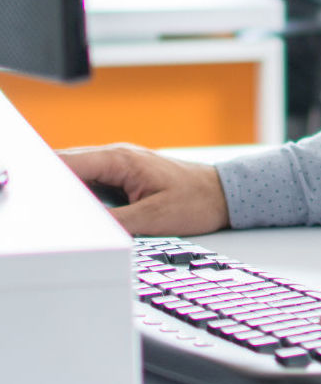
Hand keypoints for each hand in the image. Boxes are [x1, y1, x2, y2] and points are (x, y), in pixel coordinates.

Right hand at [58, 143, 230, 236]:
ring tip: (61, 215)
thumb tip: (81, 227)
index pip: (68, 163)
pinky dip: (82, 195)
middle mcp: (118, 156)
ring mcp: (121, 165)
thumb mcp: (153, 219)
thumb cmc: (197, 202)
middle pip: (68, 166)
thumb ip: (112, 221)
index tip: (31, 196)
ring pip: (79, 175)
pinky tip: (80, 213)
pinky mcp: (126, 175)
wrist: (226, 194)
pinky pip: (93, 182)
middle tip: (42, 212)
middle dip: (51, 186)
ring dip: (67, 192)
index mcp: (121, 160)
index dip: (45, 179)